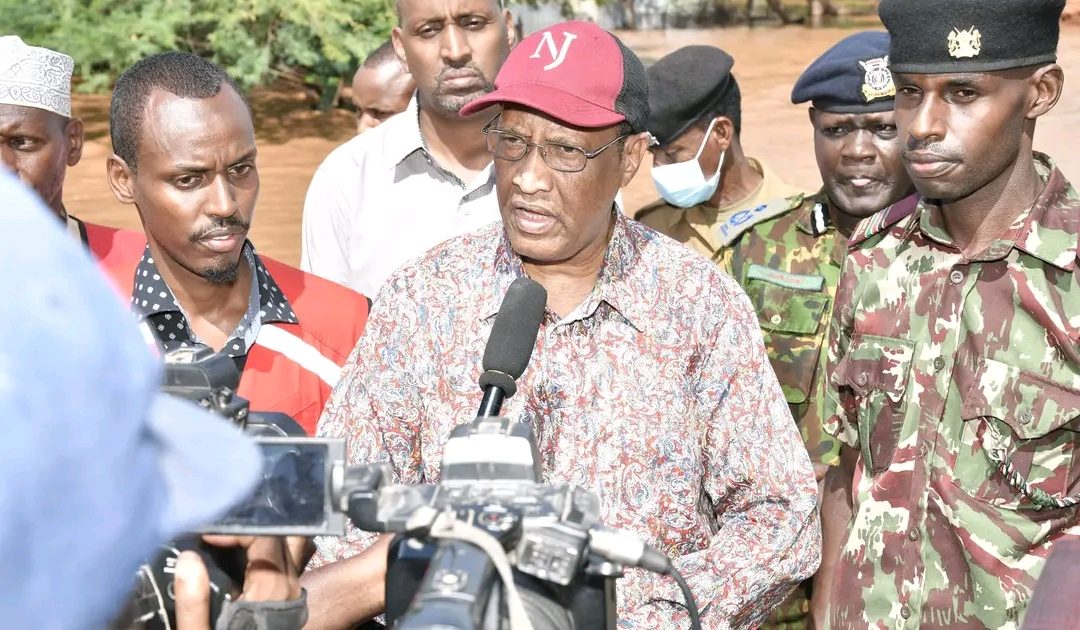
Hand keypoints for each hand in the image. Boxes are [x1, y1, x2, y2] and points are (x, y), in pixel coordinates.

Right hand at [174, 535, 303, 629]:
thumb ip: (193, 602)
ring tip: (228, 542)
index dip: (234, 529)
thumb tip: (189, 557)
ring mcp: (294, 594)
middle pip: (281, 538)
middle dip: (248, 530)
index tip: (204, 538)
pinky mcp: (289, 601)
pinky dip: (266, 554)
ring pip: (289, 549)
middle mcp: (290, 588)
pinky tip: (240, 560)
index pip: (264, 538)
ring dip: (261, 540)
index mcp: (269, 592)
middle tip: (215, 537)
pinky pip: (286, 564)